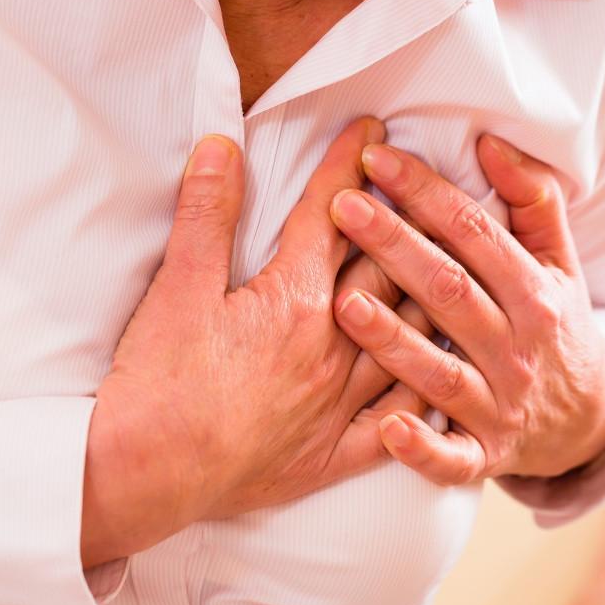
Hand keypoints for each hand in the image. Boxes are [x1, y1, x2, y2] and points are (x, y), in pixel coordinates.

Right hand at [81, 117, 429, 566]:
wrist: (147, 474)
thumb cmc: (158, 381)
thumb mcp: (176, 287)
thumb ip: (206, 214)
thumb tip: (223, 147)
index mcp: (293, 301)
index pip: (329, 217)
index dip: (349, 167)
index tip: (372, 130)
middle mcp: (331, 348)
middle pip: (384, 272)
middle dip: (406, 221)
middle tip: (428, 185)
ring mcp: (338, 404)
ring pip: (406, 340)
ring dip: (430, 299)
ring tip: (457, 267)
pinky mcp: (333, 455)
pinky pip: (398, 422)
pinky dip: (426, 395)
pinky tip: (446, 376)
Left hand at [326, 131, 604, 485]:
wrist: (590, 423)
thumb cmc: (557, 326)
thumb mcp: (561, 262)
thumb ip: (533, 201)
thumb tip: (492, 141)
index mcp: (534, 292)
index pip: (474, 233)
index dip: (425, 193)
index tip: (375, 158)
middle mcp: (518, 347)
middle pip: (450, 291)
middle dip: (394, 246)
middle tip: (342, 206)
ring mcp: (501, 404)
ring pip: (442, 370)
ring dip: (394, 339)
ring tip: (342, 303)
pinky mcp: (487, 455)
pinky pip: (454, 457)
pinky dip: (423, 447)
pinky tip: (388, 427)